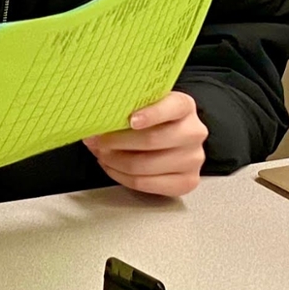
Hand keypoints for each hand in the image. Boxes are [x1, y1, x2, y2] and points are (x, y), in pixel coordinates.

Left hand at [84, 90, 207, 196]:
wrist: (171, 140)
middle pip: (152, 139)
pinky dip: (120, 176)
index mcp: (184, 106)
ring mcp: (193, 159)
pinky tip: (111, 166)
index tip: (131, 120)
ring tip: (101, 153)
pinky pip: (144, 183)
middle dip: (116, 141)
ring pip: (144, 164)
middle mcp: (194, 132)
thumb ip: (126, 108)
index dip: (151, 114)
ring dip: (114, 160)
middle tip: (96, 139)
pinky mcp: (186, 182)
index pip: (172, 107)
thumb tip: (95, 120)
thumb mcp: (142, 106)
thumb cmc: (150, 121)